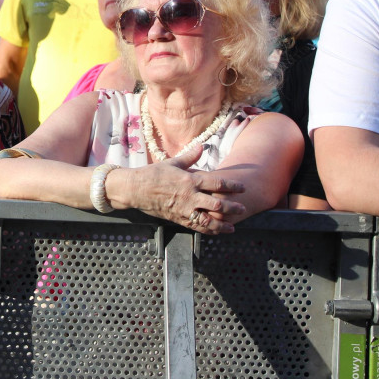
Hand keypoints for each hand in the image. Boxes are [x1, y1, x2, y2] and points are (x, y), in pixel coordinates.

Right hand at [111, 145, 245, 233]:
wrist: (135, 189)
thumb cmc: (153, 174)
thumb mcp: (173, 163)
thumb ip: (190, 156)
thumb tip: (202, 146)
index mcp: (190, 180)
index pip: (217, 184)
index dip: (232, 186)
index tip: (242, 187)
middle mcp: (190, 196)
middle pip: (217, 205)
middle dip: (232, 207)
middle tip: (243, 208)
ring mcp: (184, 209)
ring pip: (208, 220)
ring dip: (222, 225)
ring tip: (232, 227)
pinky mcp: (177, 218)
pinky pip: (196, 227)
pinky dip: (207, 230)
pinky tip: (216, 232)